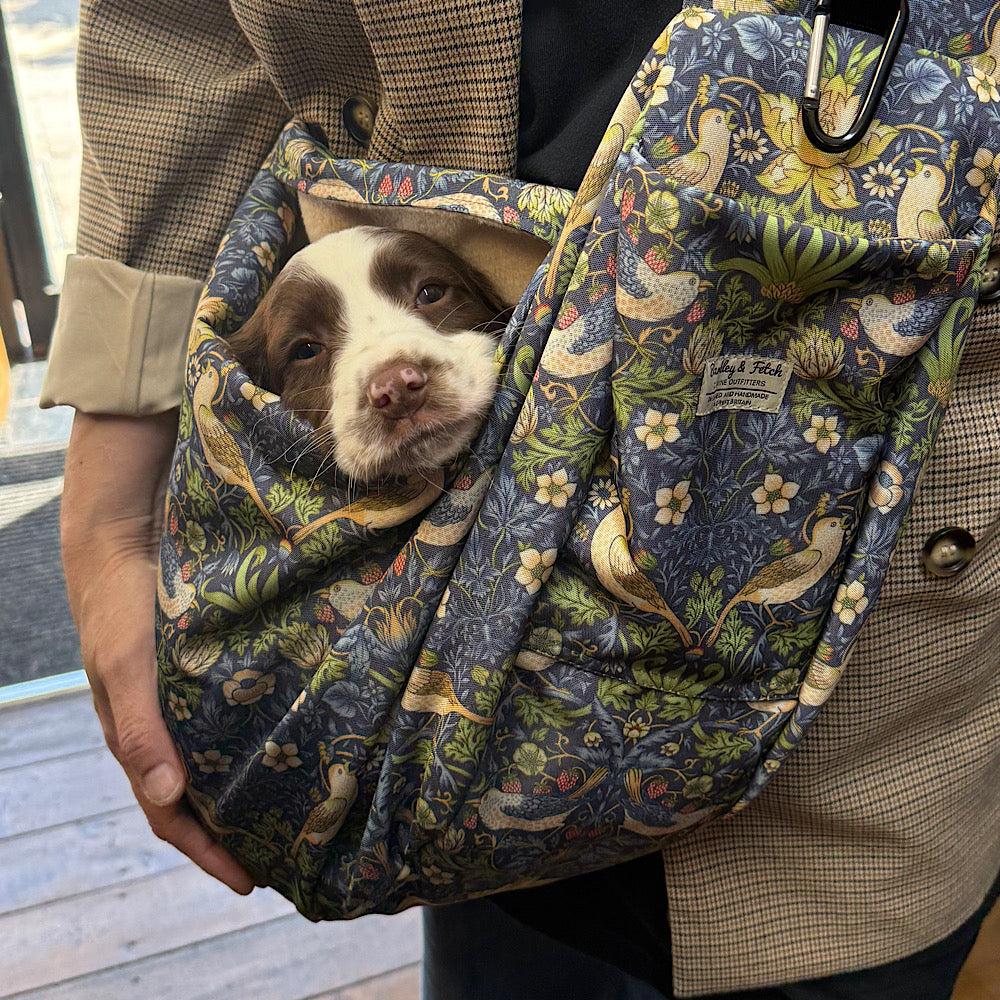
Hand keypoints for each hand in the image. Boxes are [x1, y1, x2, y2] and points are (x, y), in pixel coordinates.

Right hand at [61, 410, 254, 893]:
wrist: (121, 540)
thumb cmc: (119, 608)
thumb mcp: (127, 668)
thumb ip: (143, 730)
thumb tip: (167, 797)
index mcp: (135, 738)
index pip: (170, 814)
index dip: (206, 851)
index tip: (250, 880)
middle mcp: (159, 725)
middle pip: (194, 796)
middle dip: (229, 832)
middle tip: (282, 855)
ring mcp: (179, 697)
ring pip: (212, 758)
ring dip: (242, 789)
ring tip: (288, 809)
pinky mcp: (200, 668)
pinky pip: (224, 717)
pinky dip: (248, 741)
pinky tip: (283, 739)